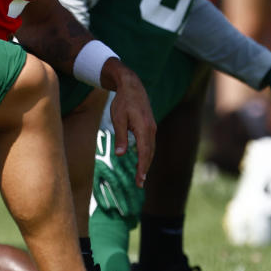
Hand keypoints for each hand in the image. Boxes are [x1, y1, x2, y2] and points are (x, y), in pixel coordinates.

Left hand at [101, 59, 154, 186]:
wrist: (132, 86)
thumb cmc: (122, 102)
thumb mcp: (117, 119)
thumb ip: (120, 137)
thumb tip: (121, 155)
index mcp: (144, 128)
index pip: (144, 152)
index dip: (142, 167)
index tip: (140, 180)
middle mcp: (151, 129)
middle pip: (149, 153)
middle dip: (145, 169)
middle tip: (139, 184)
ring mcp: (152, 128)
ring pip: (151, 149)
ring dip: (146, 163)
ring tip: (141, 177)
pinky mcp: (150, 126)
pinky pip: (149, 144)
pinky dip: (146, 154)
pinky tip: (141, 161)